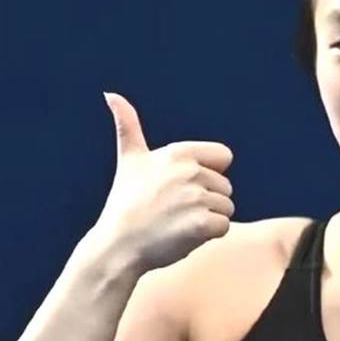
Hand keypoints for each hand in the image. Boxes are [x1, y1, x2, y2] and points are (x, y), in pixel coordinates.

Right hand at [85, 93, 234, 272]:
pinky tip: (184, 235)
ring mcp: (195, 198)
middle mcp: (189, 172)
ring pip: (226, 207)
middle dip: (207, 199)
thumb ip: (128, 126)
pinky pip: (224, 226)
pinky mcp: (201, 224)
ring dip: (208, 218)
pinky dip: (209, 235)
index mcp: (178, 153)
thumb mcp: (130, 160)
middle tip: (176, 209)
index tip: (183, 186)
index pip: (224, 157)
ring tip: (178, 222)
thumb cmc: (126, 204)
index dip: (210, 173)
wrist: (116, 246)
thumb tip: (111, 94)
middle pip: (226, 186)